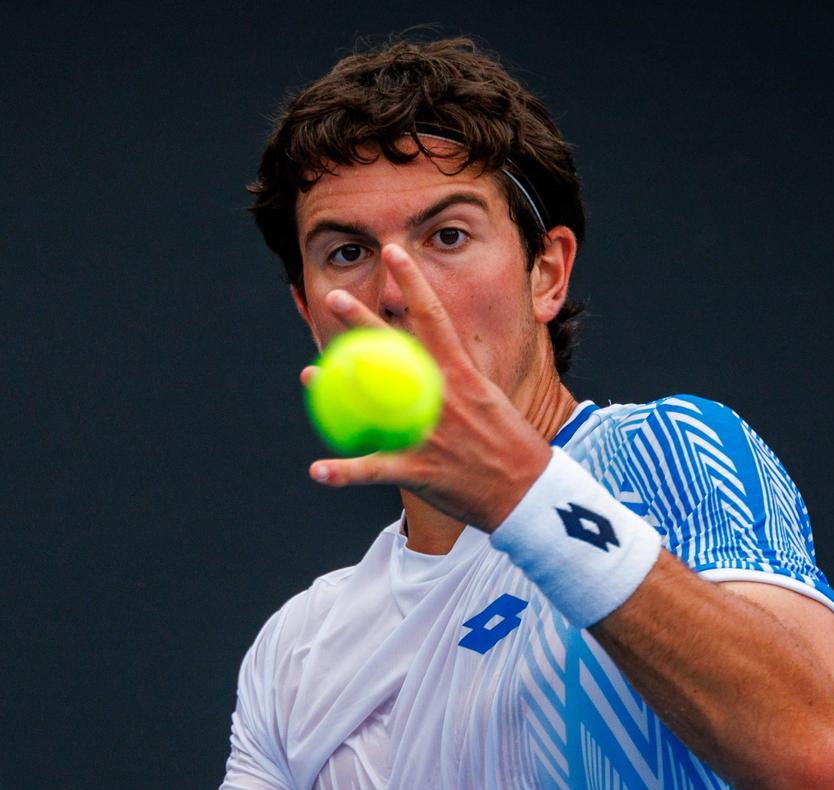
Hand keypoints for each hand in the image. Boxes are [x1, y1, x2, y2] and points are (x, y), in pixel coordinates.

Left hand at [304, 243, 552, 530]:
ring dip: (337, 390)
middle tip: (333, 296)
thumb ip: (463, 373)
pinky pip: (375, 470)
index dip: (413, 281)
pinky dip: (344, 472)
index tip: (393, 252)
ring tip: (307, 374)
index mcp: (462, 375)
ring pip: (374, 407)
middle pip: (395, 351)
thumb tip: (448, 348)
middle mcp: (442, 397)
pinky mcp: (420, 470)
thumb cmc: (508, 444)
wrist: (527, 492)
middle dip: (362, 320)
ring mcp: (429, 433)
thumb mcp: (490, 398)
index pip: (435, 317)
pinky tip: (317, 470)